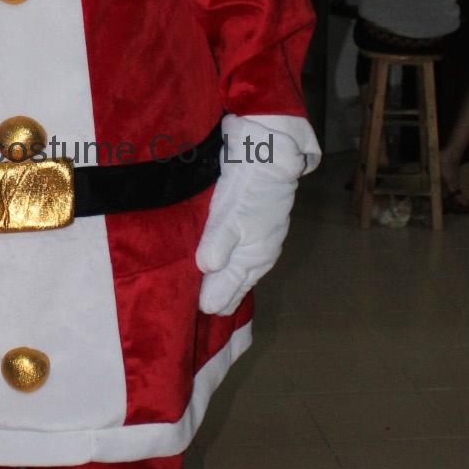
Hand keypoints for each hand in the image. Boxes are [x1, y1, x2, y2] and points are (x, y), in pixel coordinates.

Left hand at [196, 115, 311, 314]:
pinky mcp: (253, 226)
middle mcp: (259, 255)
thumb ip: (219, 246)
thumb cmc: (250, 189)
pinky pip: (241, 256)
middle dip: (221, 297)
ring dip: (226, 283)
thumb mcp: (231, 217)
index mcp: (254, 258)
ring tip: (213, 299)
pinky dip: (230, 267)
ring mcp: (259, 241)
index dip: (213, 300)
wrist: (270, 155)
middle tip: (203, 313)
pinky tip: (222, 268)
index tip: (198, 312)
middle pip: (237, 284)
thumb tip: (207, 271)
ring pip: (241, 272)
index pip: (229, 290)